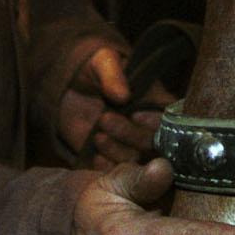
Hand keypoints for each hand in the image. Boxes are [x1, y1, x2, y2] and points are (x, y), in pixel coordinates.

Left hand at [59, 46, 165, 168]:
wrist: (67, 87)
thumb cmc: (94, 67)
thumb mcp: (102, 61)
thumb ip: (112, 75)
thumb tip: (123, 95)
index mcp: (156, 101)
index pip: (167, 118)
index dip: (155, 120)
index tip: (134, 115)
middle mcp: (148, 127)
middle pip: (153, 142)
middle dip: (130, 134)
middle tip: (104, 118)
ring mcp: (130, 145)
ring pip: (136, 160)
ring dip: (118, 152)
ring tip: (97, 136)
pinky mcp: (112, 158)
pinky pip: (115, 172)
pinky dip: (107, 168)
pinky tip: (95, 158)